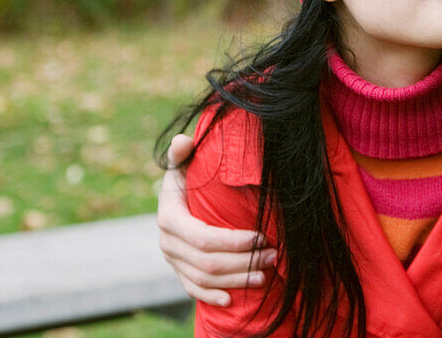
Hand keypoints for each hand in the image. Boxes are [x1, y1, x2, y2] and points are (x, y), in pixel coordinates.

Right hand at [158, 134, 277, 306]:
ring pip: (205, 279)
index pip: (203, 238)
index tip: (262, 236)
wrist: (176, 199)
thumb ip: (182, 153)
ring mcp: (172, 260)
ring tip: (267, 273)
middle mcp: (167, 243)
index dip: (234, 241)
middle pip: (208, 262)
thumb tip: (183, 142)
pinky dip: (212, 296)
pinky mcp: (179, 271)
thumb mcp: (184, 163)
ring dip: (237, 279)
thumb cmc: (188, 176)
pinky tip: (233, 299)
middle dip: (244, 261)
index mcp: (169, 218)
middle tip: (274, 254)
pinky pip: (193, 290)